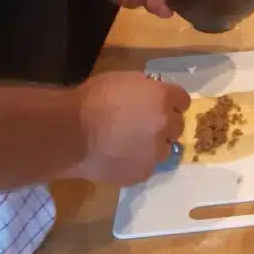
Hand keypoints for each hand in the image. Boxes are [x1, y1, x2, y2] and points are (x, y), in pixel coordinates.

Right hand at [68, 72, 189, 184]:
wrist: (70, 132)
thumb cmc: (92, 100)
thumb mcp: (124, 80)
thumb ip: (146, 89)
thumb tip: (151, 97)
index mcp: (163, 97)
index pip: (183, 101)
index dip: (171, 104)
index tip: (160, 106)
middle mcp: (166, 123)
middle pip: (177, 126)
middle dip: (163, 125)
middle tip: (143, 127)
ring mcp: (155, 150)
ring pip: (164, 148)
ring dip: (152, 146)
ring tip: (130, 146)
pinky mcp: (142, 172)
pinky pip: (147, 167)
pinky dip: (137, 164)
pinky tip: (120, 159)